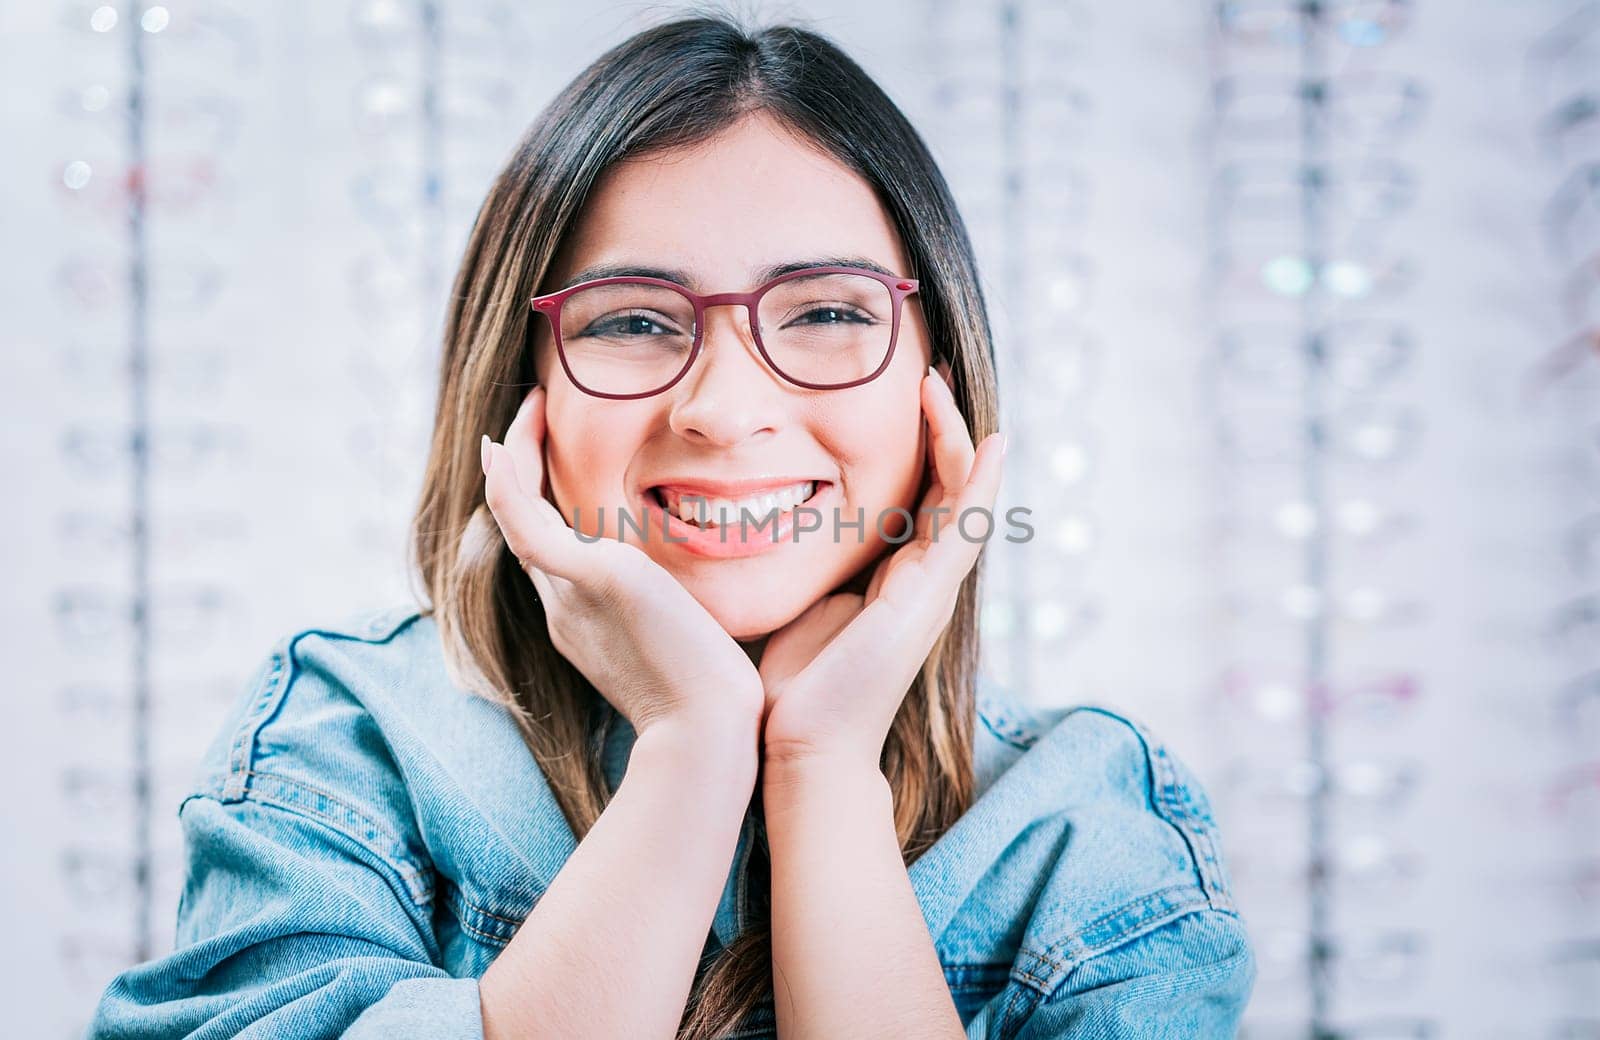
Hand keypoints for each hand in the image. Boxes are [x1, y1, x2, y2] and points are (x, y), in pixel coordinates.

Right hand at [481, 386, 764, 741]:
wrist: (707, 735)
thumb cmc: (717, 702)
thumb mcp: (696, 646)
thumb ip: (688, 616)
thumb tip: (709, 601)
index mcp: (588, 622)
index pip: (555, 552)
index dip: (546, 506)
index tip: (558, 462)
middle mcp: (565, 607)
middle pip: (528, 529)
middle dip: (522, 472)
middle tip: (530, 418)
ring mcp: (569, 594)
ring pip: (519, 516)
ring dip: (516, 459)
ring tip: (530, 408)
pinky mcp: (588, 578)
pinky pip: (524, 519)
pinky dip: (509, 479)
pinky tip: (505, 441)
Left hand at [756, 367, 1004, 774]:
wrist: (803, 746)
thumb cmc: (792, 690)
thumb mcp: (799, 605)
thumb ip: (805, 567)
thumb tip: (770, 526)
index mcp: (893, 581)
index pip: (919, 499)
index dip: (917, 448)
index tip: (899, 398)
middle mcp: (921, 580)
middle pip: (947, 488)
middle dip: (940, 430)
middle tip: (925, 374)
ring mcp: (932, 588)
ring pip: (961, 496)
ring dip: (954, 437)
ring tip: (935, 385)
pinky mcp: (929, 596)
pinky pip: (964, 525)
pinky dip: (978, 481)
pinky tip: (987, 442)